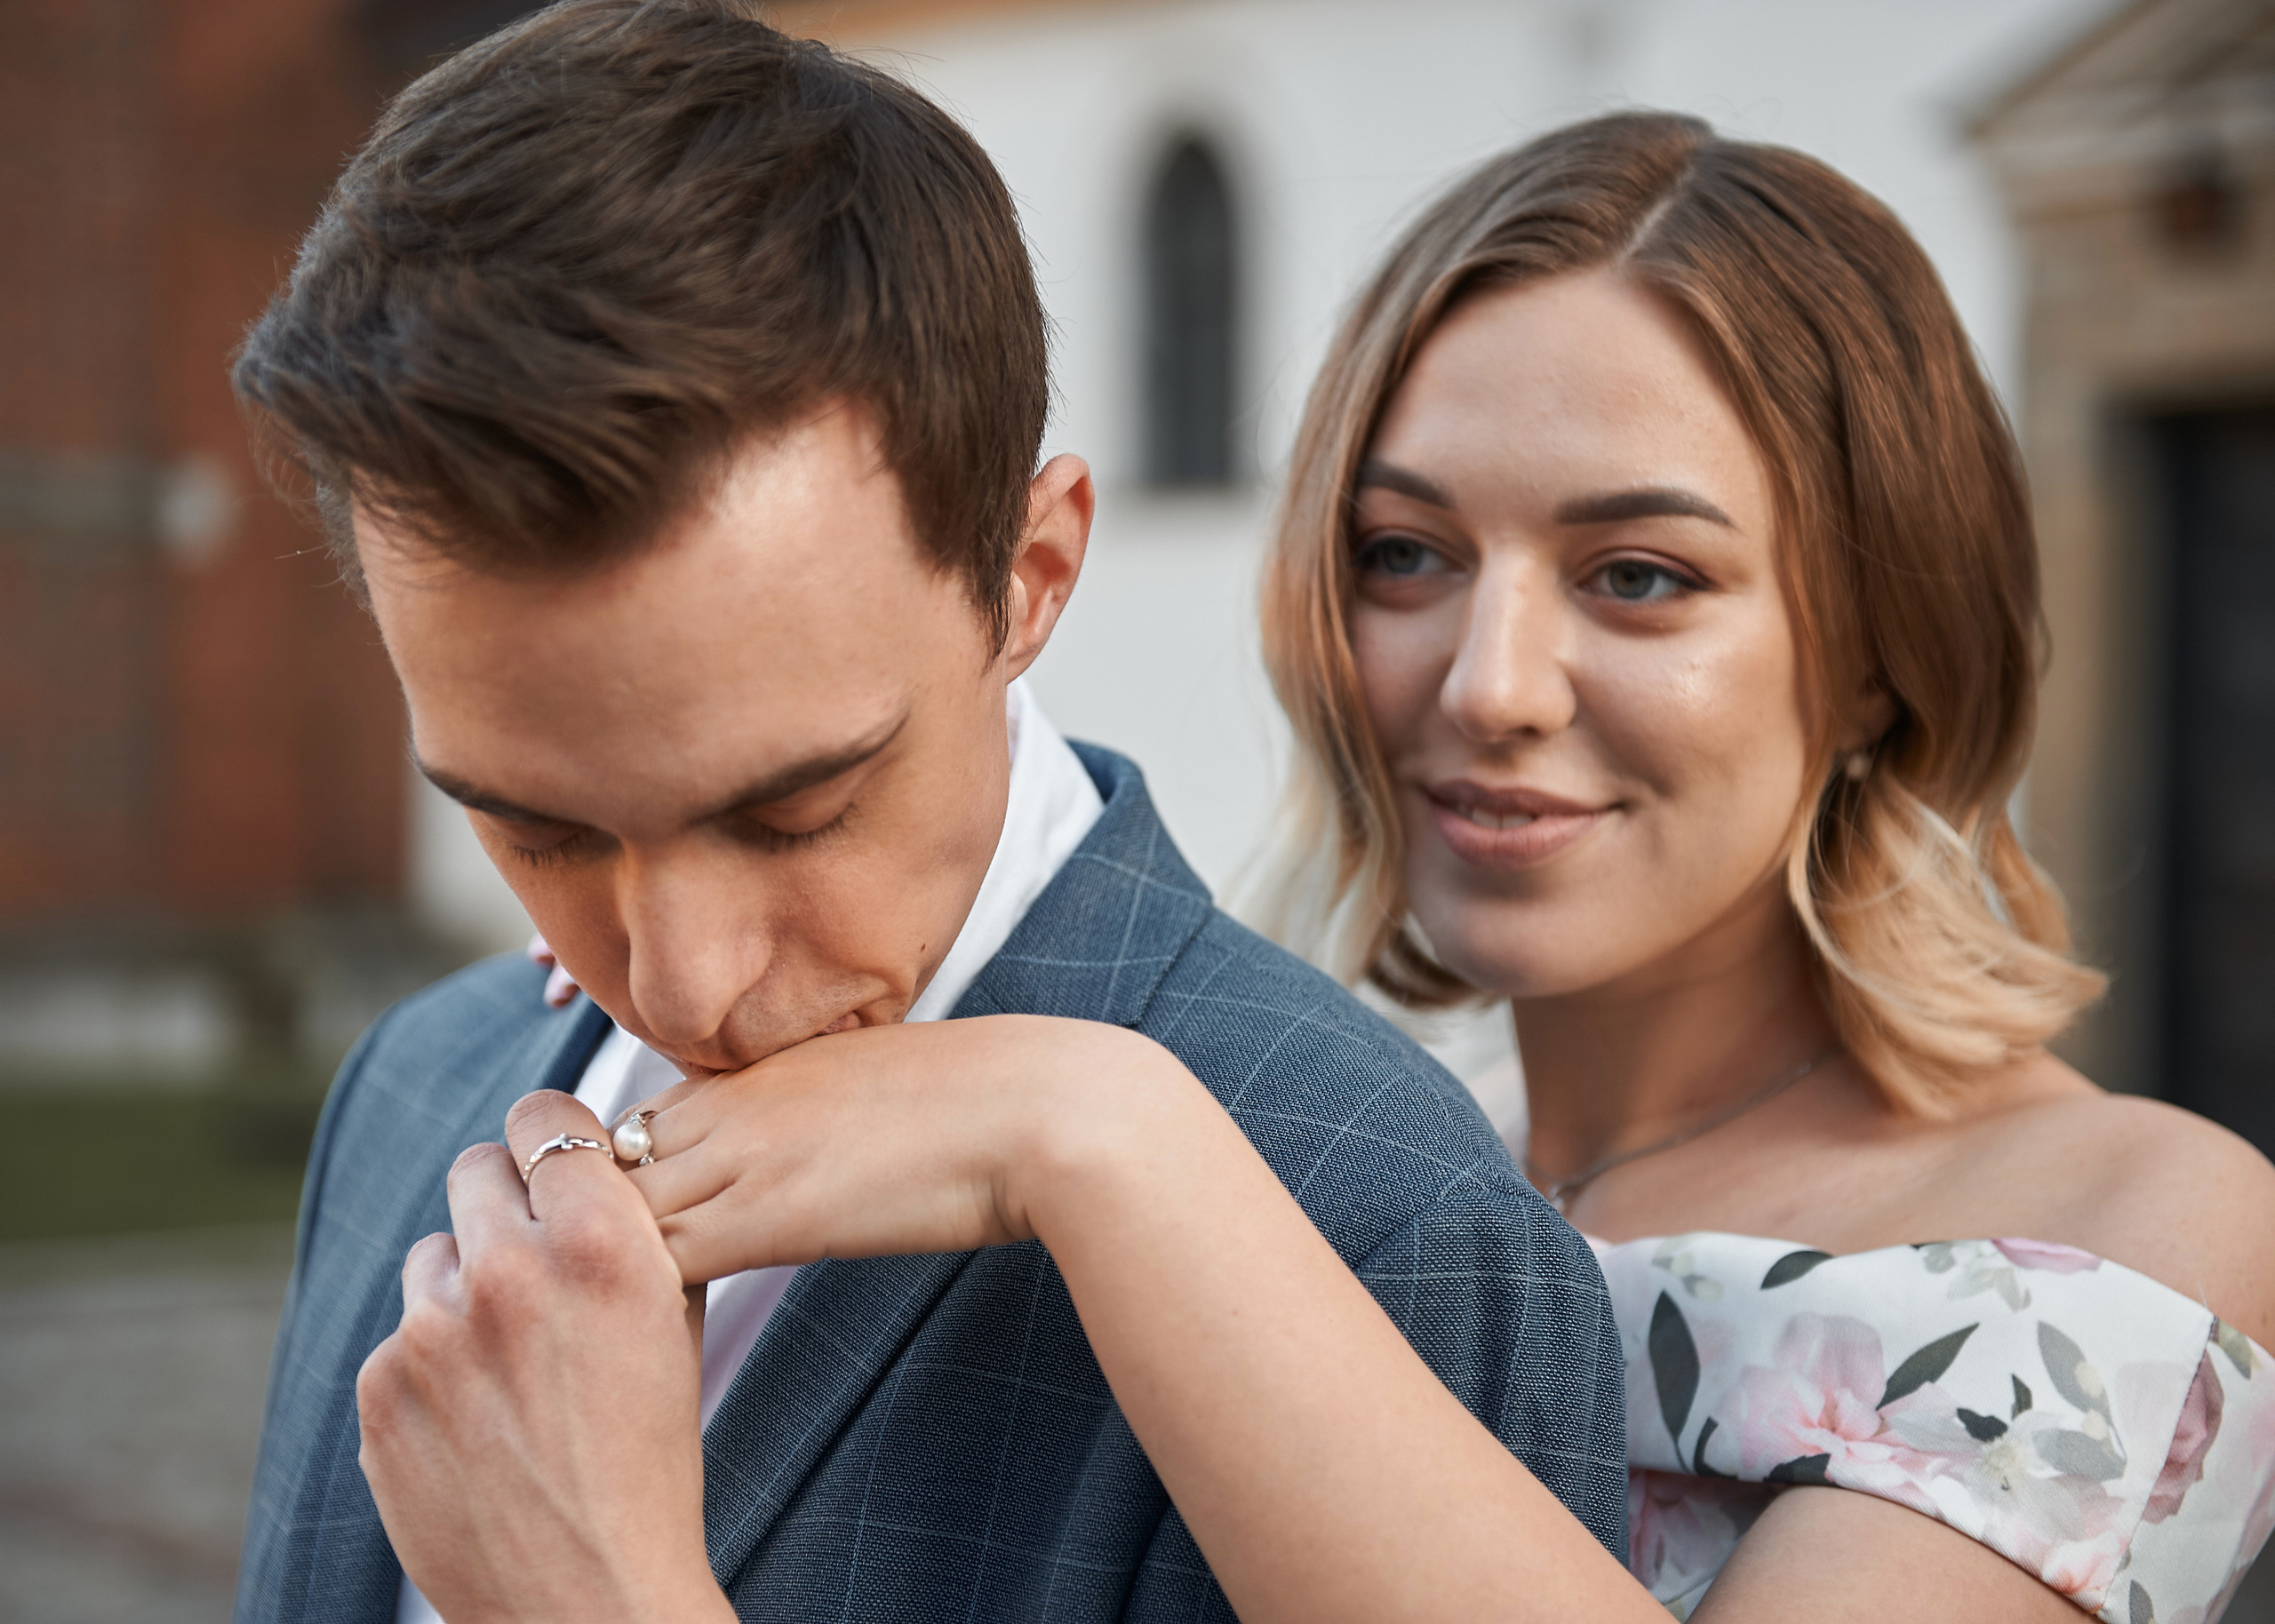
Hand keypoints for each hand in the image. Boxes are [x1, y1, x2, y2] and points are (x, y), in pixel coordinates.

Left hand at [357, 1092, 734, 1623]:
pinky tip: (480, 1414)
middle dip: (507, 1201)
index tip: (561, 1161)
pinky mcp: (377, 1389)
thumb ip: (631, 1232)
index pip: (545, 1117)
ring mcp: (428, 1333)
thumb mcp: (674, 1323)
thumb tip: (599, 1167)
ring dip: (467, 1284)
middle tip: (536, 1254)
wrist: (589, 1593)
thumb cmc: (652, 1458)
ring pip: (435, 1255)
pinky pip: (402, 1336)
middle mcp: (505, 1271)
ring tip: (513, 1359)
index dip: (555, 1137)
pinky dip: (435, 1361)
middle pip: (478, 1169)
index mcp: (597, 1245)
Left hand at [621, 1015, 1187, 1284]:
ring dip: (587, 1273)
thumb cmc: (985, 1103)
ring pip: (604, 1215)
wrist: (1037, 1108)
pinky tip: (636, 1351)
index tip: (614, 1240)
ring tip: (584, 1340)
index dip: (613, 1185)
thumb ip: (813, 1116)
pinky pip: (651, 1259)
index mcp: (753, 1071)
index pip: (637, 1122)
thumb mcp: (875, 1086)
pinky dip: (627, 1302)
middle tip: (573, 1303)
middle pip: (595, 1164)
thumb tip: (810, 1155)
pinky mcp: (759, 1216)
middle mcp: (727, 1104)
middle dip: (571, 1227)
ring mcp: (735, 1155)